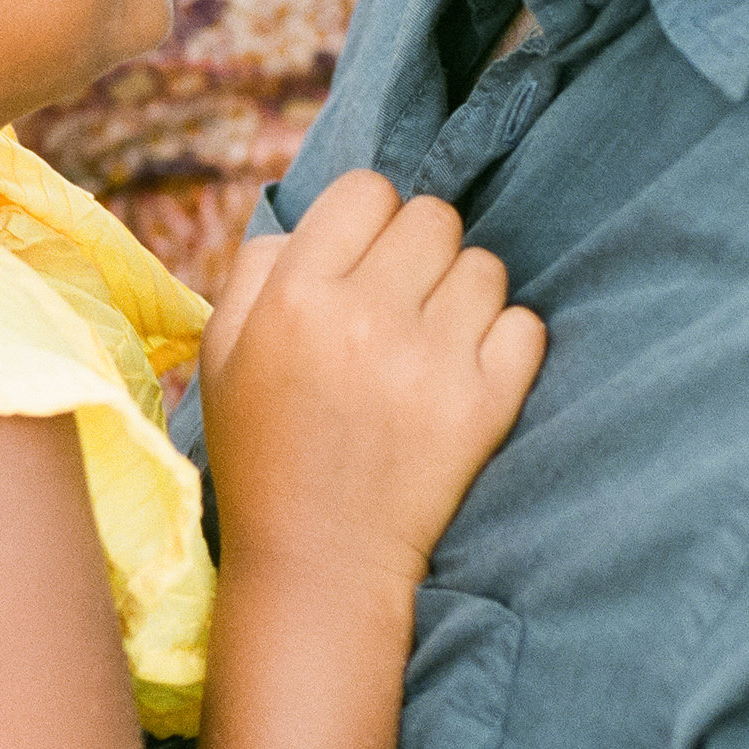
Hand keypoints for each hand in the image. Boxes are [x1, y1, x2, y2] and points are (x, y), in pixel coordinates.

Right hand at [201, 172, 543, 603]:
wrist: (318, 559)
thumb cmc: (264, 448)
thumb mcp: (222, 351)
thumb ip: (257, 269)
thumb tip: (316, 222)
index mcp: (296, 295)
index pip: (368, 189)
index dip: (369, 218)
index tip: (364, 260)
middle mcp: (365, 315)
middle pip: (433, 216)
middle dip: (419, 250)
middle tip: (401, 300)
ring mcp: (430, 360)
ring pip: (485, 266)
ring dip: (463, 293)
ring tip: (432, 340)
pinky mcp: (484, 404)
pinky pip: (526, 324)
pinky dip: (506, 340)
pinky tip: (468, 370)